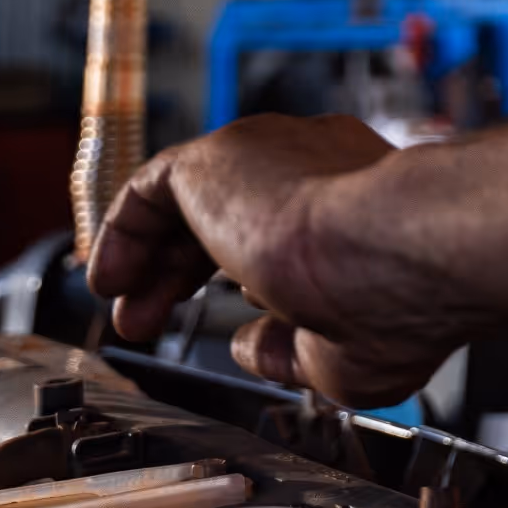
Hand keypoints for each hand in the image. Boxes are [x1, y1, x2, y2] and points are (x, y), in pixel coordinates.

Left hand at [87, 114, 462, 406]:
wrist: (390, 251)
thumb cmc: (396, 302)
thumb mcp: (342, 354)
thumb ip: (292, 350)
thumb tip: (253, 349)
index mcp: (364, 199)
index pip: (291, 229)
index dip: (247, 280)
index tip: (233, 321)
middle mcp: (320, 164)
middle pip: (234, 212)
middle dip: (186, 274)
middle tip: (154, 322)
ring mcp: (271, 153)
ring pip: (195, 199)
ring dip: (156, 262)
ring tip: (130, 314)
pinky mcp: (219, 156)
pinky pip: (156, 186)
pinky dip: (125, 231)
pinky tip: (111, 279)